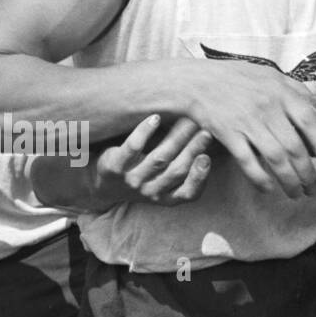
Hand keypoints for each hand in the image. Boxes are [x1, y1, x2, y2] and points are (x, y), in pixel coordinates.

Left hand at [89, 114, 213, 206]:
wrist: (104, 185)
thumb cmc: (143, 177)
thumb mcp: (164, 182)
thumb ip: (184, 167)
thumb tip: (211, 141)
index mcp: (166, 197)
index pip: (187, 193)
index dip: (199, 178)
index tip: (207, 158)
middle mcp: (149, 191)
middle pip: (176, 170)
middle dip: (193, 150)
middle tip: (206, 130)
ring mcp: (131, 180)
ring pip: (158, 159)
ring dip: (176, 139)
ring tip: (188, 121)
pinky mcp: (114, 167)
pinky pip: (132, 147)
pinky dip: (145, 132)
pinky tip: (155, 119)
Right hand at [175, 58, 315, 196]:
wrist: (196, 81)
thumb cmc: (236, 78)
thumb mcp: (269, 75)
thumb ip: (294, 90)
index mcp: (281, 92)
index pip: (310, 121)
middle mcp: (267, 107)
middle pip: (294, 147)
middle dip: (308, 173)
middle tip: (314, 189)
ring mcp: (247, 121)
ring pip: (275, 158)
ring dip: (288, 180)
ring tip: (296, 194)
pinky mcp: (227, 133)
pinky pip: (248, 161)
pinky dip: (259, 178)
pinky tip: (267, 189)